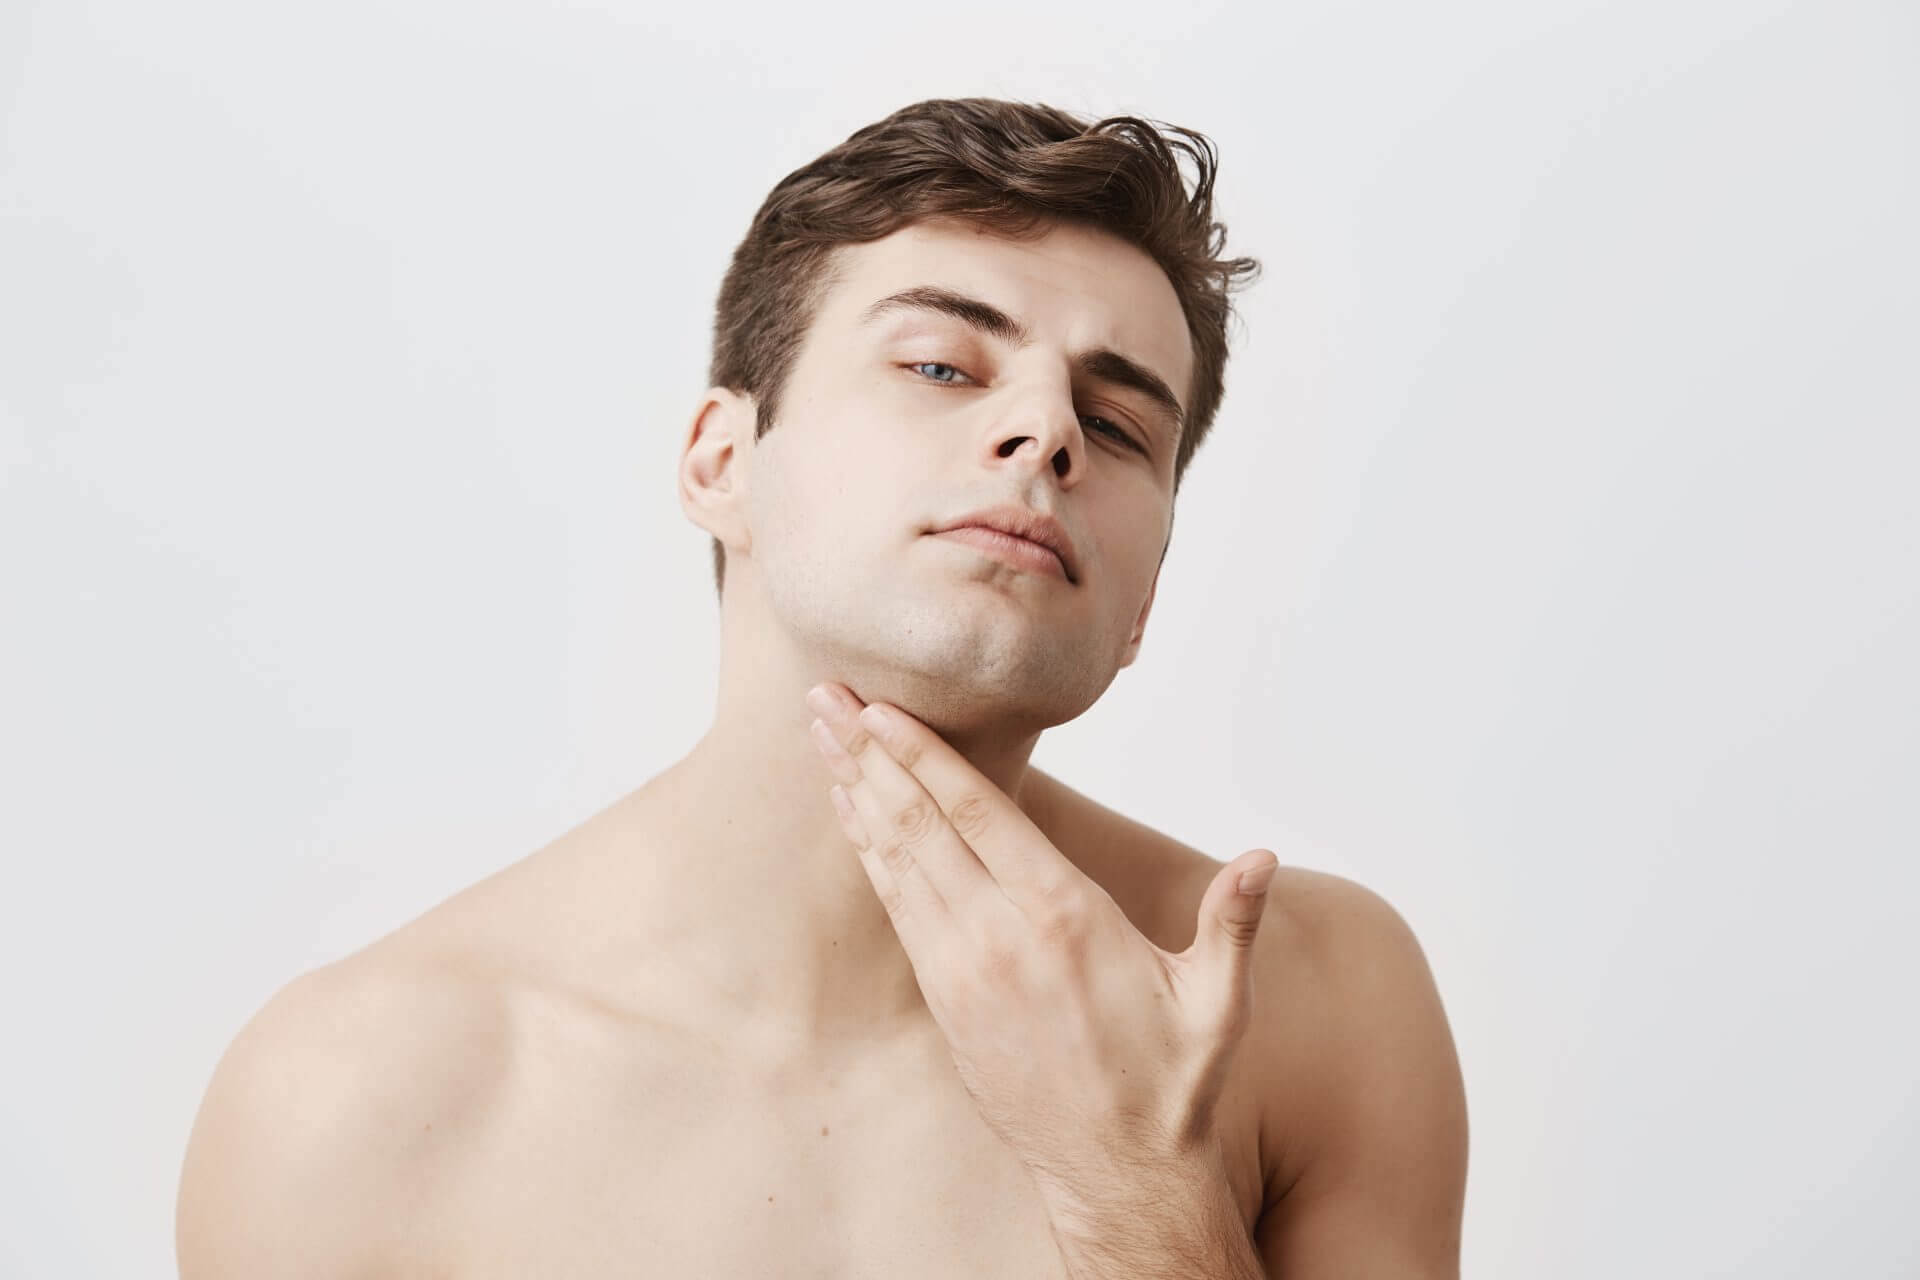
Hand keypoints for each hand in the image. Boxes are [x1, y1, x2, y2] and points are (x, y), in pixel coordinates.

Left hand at [803, 681, 1279, 1202]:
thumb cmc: (1170, 1083)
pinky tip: (852, 814)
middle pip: (918, 823)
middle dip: (866, 755)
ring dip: (856, 793)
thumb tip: (1264, 857)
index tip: (881, 708)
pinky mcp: (944, 999)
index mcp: (1063, 916)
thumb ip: (1232, 922)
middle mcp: (999, 936)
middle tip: (823, 697)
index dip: (923, 755)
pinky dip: (869, 852)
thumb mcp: (1216, 1003)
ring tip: (823, 735)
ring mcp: (962, 970)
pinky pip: (896, 907)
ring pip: (895, 860)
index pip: (977, 813)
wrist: (1115, 1173)